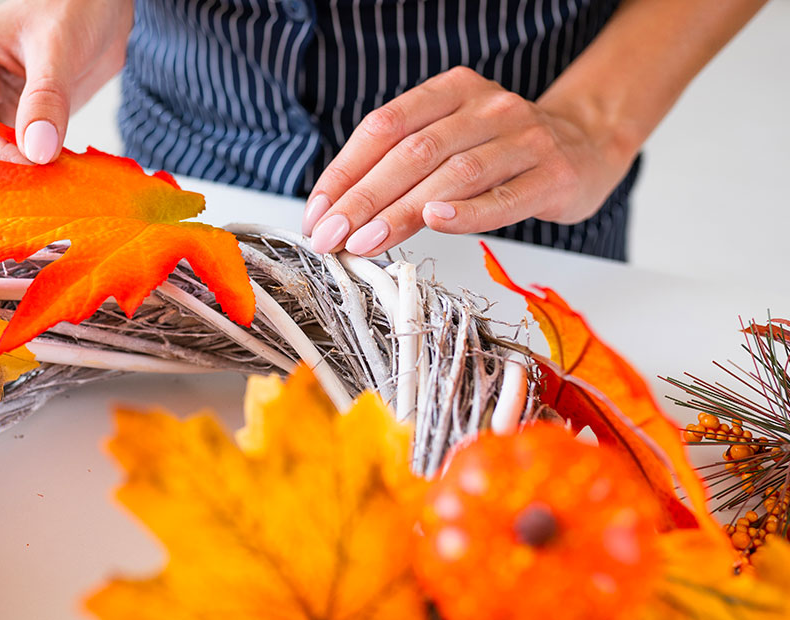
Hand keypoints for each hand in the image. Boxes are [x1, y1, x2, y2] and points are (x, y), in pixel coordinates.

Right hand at [0, 0, 131, 162]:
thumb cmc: (72, 7)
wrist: (98, 9)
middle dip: (11, 165)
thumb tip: (37, 151)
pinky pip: (17, 158)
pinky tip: (62, 165)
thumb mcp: (59, 48)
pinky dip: (38, 165)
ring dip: (26, 170)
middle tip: (53, 172)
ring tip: (60, 170)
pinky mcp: (11, 122)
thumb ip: (47, 99)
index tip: (40, 163)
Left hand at [301, 66, 634, 255]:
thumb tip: (338, 214)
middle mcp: (487, 107)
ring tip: (365, 242)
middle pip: (413, 152)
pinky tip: (435, 222)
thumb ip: (402, 165)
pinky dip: (467, 211)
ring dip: (401, 211)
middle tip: (331, 237)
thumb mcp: (451, 141)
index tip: (317, 212)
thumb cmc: (504, 151)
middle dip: (363, 198)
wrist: (588, 147)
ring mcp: (524, 138)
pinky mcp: (553, 175)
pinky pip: (504, 196)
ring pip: (453, 174)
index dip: (345, 171)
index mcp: (452, 91)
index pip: (384, 127)